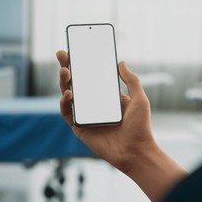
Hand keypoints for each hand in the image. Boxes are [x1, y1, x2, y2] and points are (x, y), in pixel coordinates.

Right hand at [56, 50, 155, 173]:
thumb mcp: (139, 99)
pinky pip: (67, 113)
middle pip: (77, 83)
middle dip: (67, 68)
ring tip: (65, 71)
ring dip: (64, 82)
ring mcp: (85, 115)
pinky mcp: (79, 128)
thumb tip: (121, 61)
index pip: (91, 76)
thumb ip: (131, 80)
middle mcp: (94, 104)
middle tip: (62, 55)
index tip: (75, 50)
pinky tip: (69, 94)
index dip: (82, 63)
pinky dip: (65, 102)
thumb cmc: (140, 127)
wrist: (136, 151)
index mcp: (107, 96)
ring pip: (68, 95)